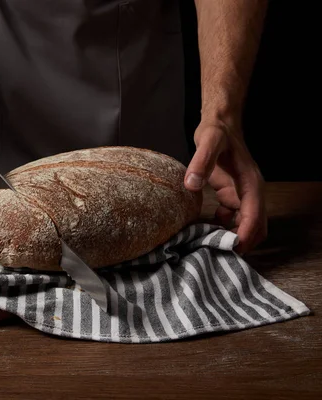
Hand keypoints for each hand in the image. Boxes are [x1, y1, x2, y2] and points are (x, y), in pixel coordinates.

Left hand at [184, 121, 266, 254]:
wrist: (220, 123)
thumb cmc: (217, 132)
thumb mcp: (208, 141)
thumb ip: (200, 161)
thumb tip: (191, 184)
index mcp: (250, 182)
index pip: (253, 215)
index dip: (245, 234)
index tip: (233, 249)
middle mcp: (250, 191)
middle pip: (256, 226)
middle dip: (243, 243)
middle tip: (220, 255)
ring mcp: (242, 194)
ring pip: (245, 224)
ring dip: (233, 237)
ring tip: (210, 248)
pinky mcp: (231, 194)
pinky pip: (232, 218)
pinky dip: (222, 228)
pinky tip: (204, 230)